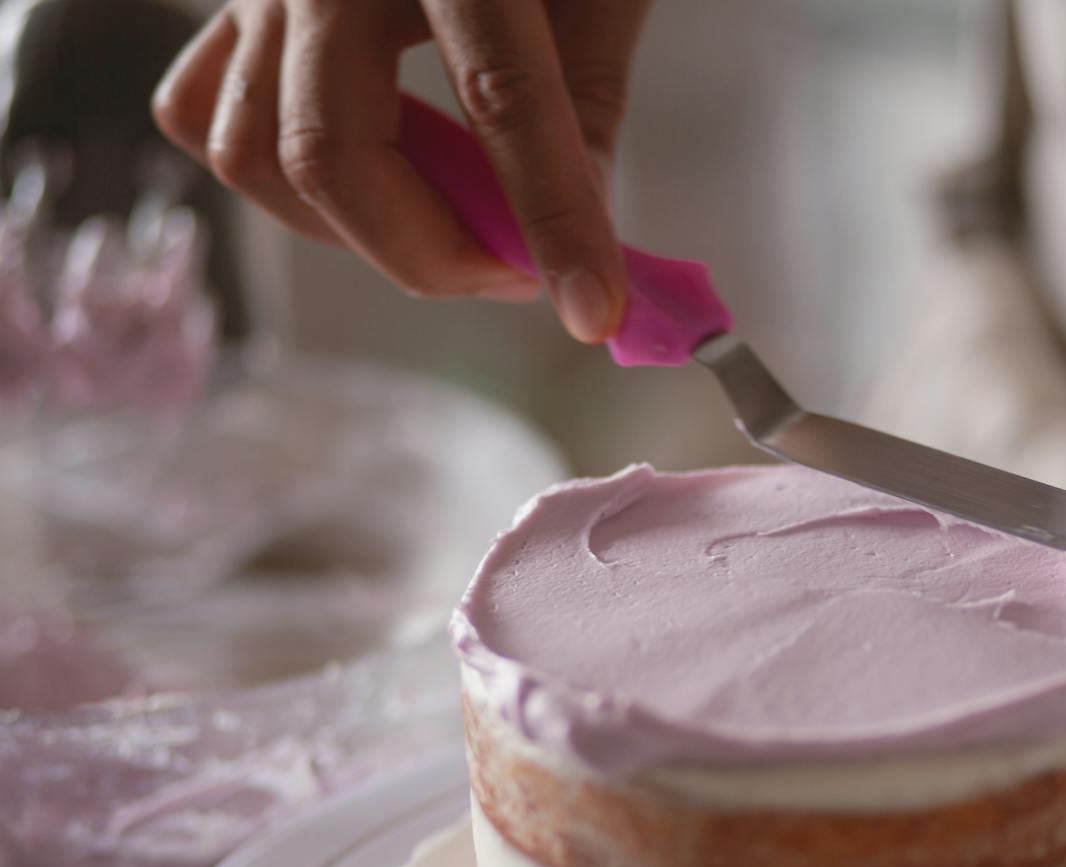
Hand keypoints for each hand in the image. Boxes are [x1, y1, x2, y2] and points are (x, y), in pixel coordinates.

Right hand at [152, 0, 651, 341]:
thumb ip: (588, 93)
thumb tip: (580, 228)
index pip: (503, 98)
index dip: (553, 220)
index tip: (594, 310)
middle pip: (334, 149)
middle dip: (435, 252)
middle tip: (518, 274)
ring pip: (255, 151)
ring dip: (361, 230)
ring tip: (455, 228)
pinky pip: (207, 111)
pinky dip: (279, 175)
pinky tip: (371, 173)